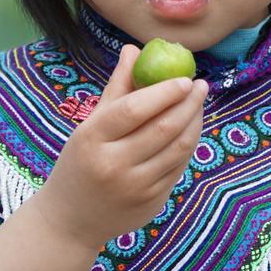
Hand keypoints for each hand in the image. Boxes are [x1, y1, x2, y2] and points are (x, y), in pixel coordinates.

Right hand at [36, 43, 207, 249]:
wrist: (69, 220)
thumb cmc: (81, 162)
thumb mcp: (90, 125)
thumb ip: (116, 88)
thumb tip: (134, 49)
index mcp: (92, 139)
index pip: (133, 110)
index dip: (164, 92)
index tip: (185, 79)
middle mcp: (113, 165)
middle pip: (163, 128)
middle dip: (188, 104)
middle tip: (201, 86)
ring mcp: (134, 187)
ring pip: (177, 148)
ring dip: (195, 123)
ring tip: (199, 104)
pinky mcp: (150, 202)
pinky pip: (178, 168)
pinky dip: (188, 145)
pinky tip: (191, 129)